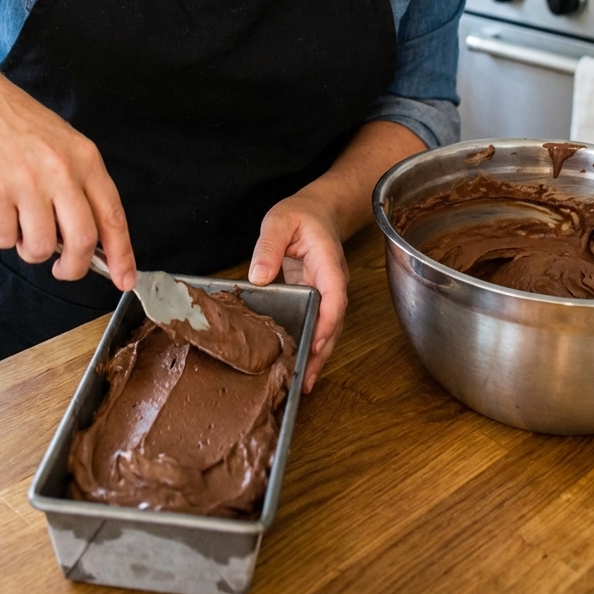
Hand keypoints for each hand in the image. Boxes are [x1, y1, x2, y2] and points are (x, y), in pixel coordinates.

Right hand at [0, 67, 136, 288]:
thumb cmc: (21, 127)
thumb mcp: (66, 147)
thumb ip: (81, 188)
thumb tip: (90, 242)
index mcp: (86, 160)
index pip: (112, 217)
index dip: (121, 255)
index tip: (124, 279)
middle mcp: (61, 172)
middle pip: (81, 241)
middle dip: (73, 267)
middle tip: (62, 268)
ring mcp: (27, 182)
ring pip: (40, 247)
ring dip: (30, 249)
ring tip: (21, 226)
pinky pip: (4, 238)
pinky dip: (1, 235)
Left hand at [248, 188, 348, 393]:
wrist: (319, 210)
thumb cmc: (300, 215)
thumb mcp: (279, 221)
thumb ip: (269, 246)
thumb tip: (259, 277)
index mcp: (327, 262)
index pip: (335, 295)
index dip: (328, 321)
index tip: (317, 342)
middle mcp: (333, 281)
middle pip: (334, 321)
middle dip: (322, 350)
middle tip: (307, 379)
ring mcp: (328, 292)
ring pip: (329, 328)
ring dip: (318, 354)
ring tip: (304, 382)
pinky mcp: (318, 298)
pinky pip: (319, 324)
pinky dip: (312, 344)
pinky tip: (301, 363)